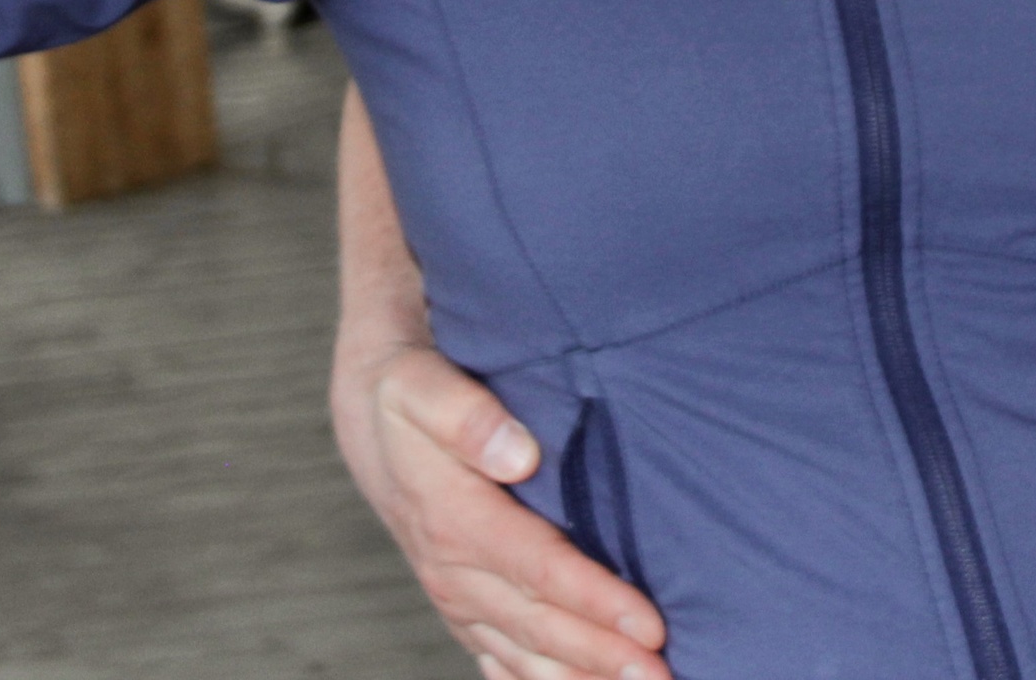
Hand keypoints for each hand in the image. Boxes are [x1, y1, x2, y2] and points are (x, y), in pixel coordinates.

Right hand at [330, 336, 669, 679]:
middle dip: (603, 657)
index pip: (538, 569)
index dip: (595, 601)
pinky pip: (503, 665)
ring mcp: (460, 598)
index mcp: (453, 519)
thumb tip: (518, 455)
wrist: (371, 414)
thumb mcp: (421, 385)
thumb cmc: (409, 390)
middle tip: (663, 677)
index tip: (649, 625)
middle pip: (540, 625)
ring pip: (525, 657)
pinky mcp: (467, 608)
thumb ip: (466, 416)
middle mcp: (455, 572)